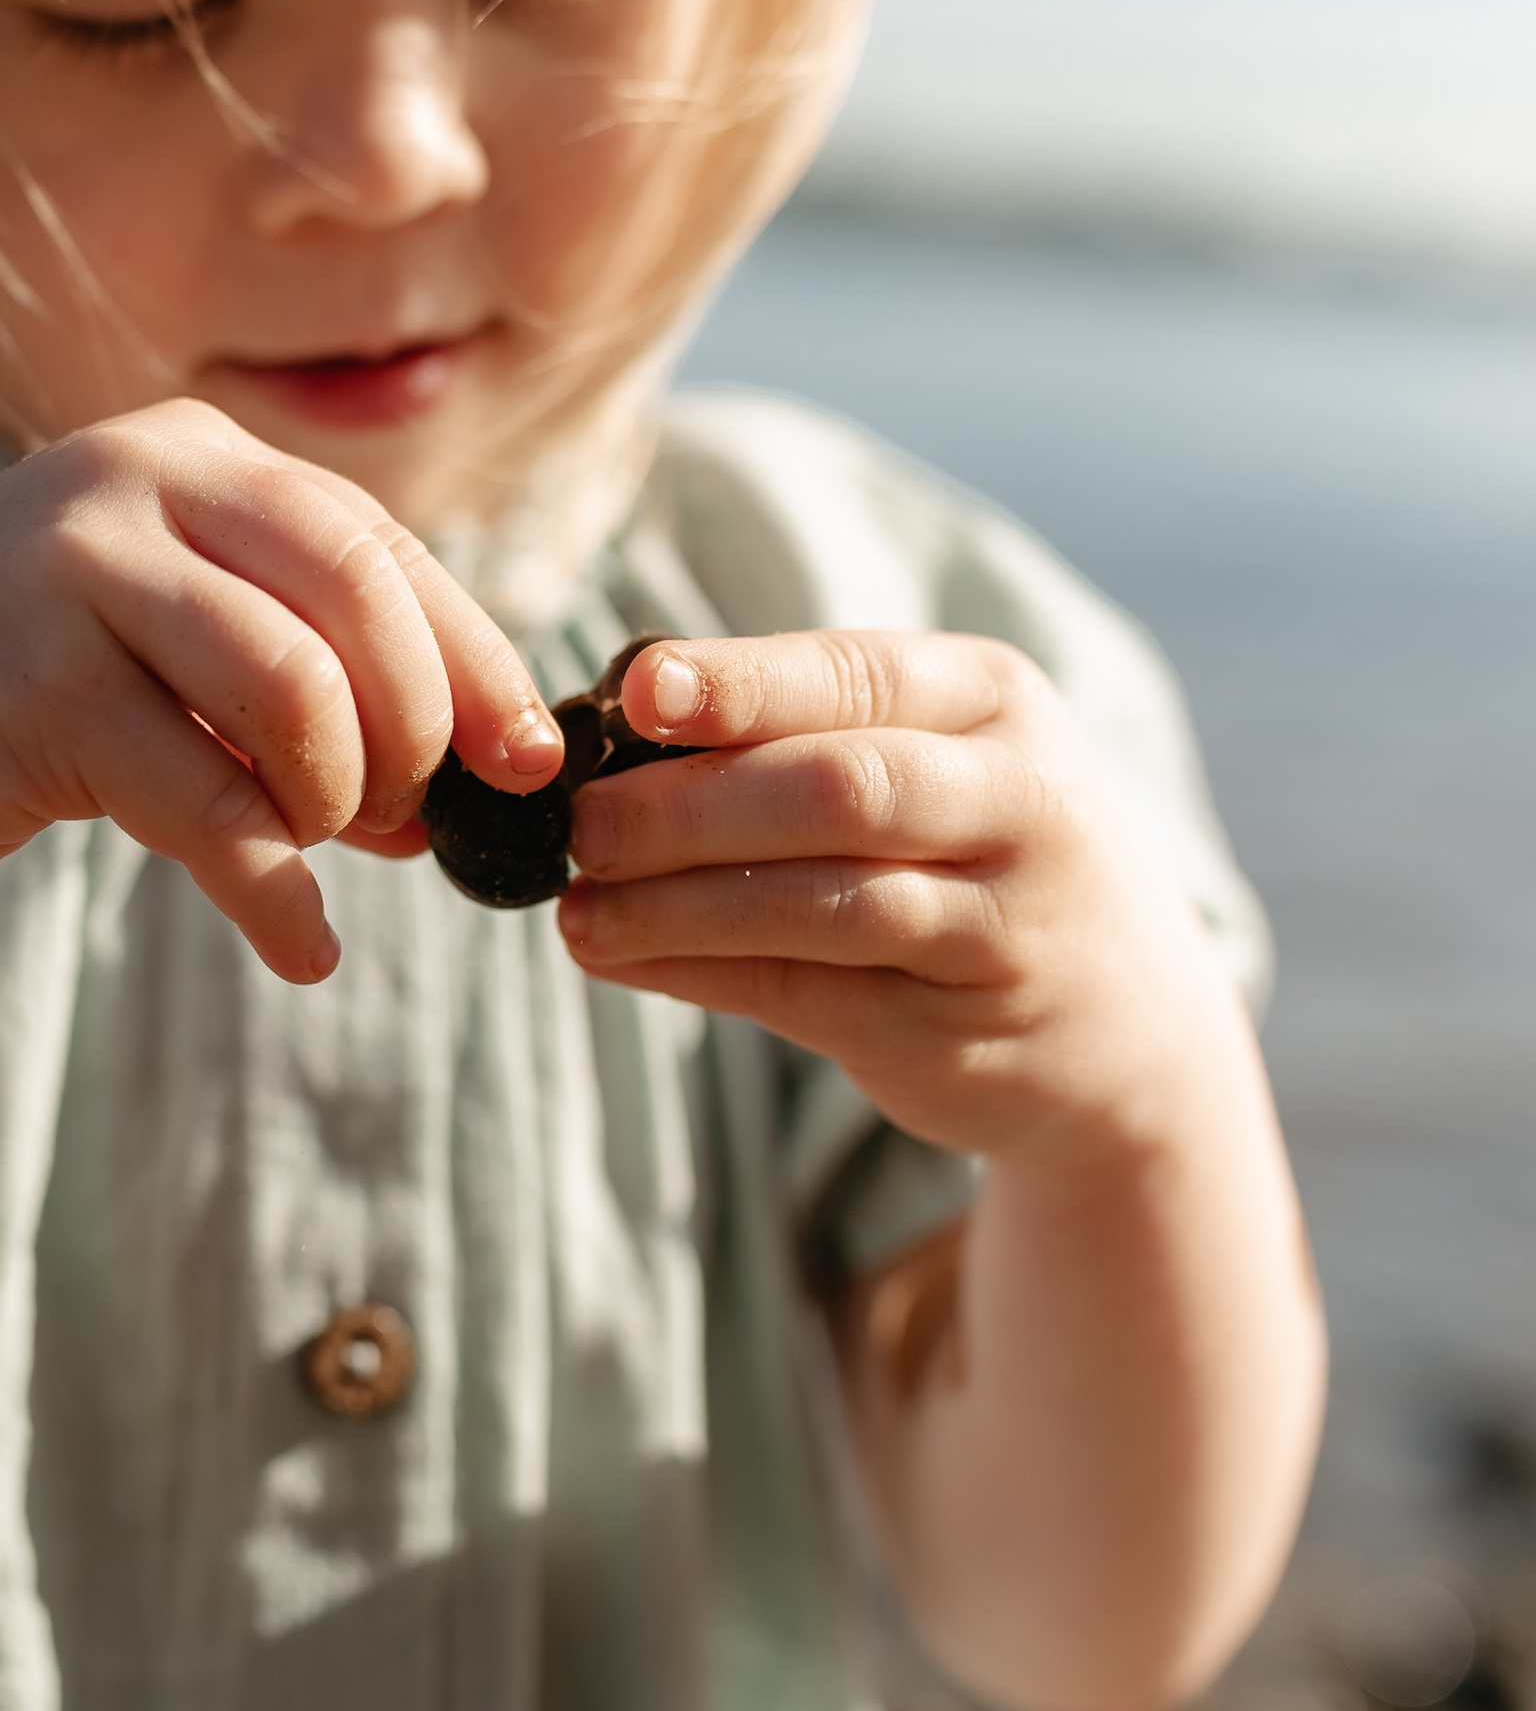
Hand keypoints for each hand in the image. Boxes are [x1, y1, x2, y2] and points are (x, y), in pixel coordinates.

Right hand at [0, 400, 562, 982]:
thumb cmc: (12, 694)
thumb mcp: (164, 646)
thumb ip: (302, 677)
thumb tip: (467, 784)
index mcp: (193, 455)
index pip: (381, 546)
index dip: (474, 660)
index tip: (526, 764)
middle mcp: (141, 480)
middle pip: (358, 592)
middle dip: (416, 726)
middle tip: (404, 822)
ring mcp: (77, 570)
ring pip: (295, 685)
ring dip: (337, 795)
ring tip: (314, 851)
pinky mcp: (30, 683)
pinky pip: (203, 800)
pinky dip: (273, 891)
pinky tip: (300, 950)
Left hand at [558, 631, 1234, 1165]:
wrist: (1128, 1025)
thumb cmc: (976, 851)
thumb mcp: (934, 758)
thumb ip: (801, 733)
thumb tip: (612, 717)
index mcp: (996, 703)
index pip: (856, 677)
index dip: (739, 684)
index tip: (632, 693)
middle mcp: (1020, 806)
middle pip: (837, 789)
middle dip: (690, 805)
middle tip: (583, 821)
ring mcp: (1000, 928)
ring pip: (821, 904)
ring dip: (679, 905)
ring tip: (581, 908)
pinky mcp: (956, 1034)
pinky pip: (807, 995)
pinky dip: (699, 973)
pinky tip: (623, 957)